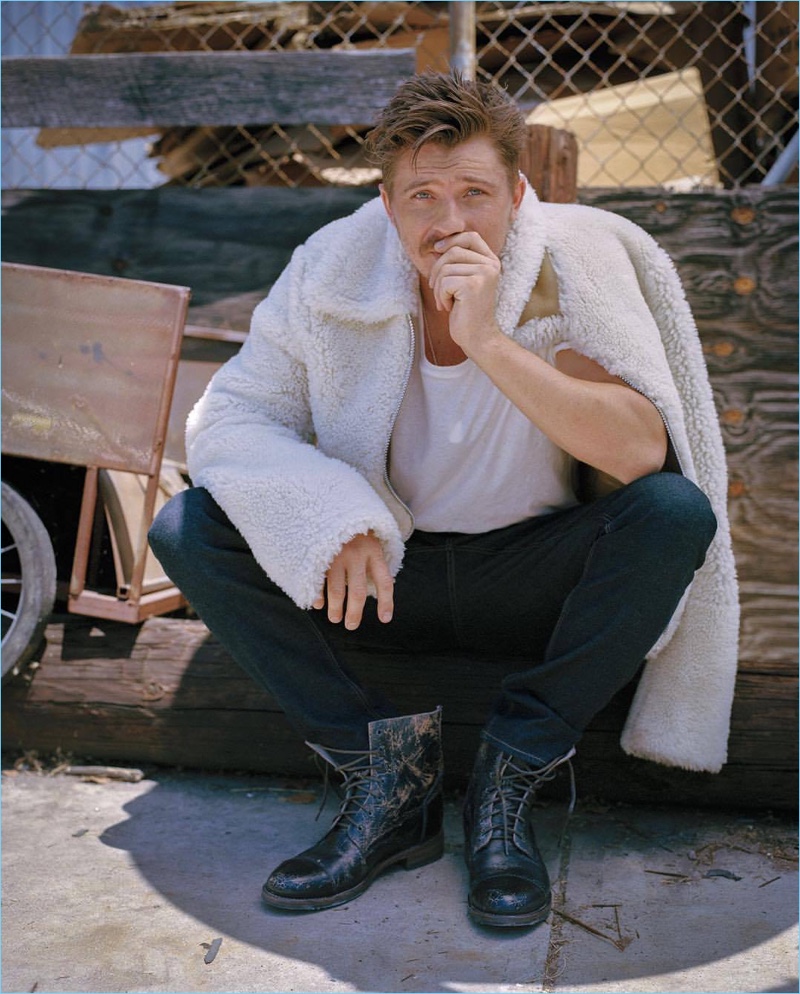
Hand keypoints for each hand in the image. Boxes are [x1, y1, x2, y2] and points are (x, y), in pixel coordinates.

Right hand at [312, 531, 393, 630]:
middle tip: (352, 626)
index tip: (385, 619)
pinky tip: (318, 604)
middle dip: (355, 614)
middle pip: (358, 592)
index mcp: (374, 552)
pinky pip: (319, 581)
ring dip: (336, 609)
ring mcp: (336, 555)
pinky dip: (318, 595)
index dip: (386, 603)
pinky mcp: (319, 554)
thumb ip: (375, 563)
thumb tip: (383, 588)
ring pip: (337, 590)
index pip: (384, 582)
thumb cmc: (357, 529)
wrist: (334, 504)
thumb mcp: (372, 541)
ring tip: (335, 619)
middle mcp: (356, 555)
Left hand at [427, 231, 502, 354]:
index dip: (451, 240)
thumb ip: (460, 263)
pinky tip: (449, 307)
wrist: (478, 337)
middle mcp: (491, 265)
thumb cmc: (467, 311)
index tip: (437, 249)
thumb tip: (438, 245)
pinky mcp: (473, 285)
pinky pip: (444, 283)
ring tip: (446, 301)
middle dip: (437, 270)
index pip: (471, 236)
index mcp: (491, 262)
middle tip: (437, 289)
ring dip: (438, 287)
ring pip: (446, 268)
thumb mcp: (465, 281)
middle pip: (453, 251)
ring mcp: (483, 274)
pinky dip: (441, 297)